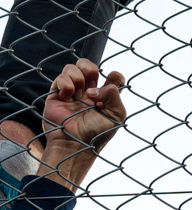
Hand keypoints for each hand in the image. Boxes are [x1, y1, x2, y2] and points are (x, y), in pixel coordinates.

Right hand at [37, 60, 127, 192]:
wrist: (76, 143)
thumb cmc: (98, 132)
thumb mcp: (116, 115)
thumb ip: (114, 95)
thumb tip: (96, 87)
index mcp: (105, 96)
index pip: (112, 76)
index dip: (115, 76)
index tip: (113, 83)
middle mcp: (89, 92)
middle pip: (88, 66)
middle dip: (90, 68)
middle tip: (92, 80)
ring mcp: (72, 92)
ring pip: (72, 68)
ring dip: (78, 76)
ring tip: (80, 93)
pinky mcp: (56, 95)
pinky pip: (61, 78)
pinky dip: (66, 84)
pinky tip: (68, 96)